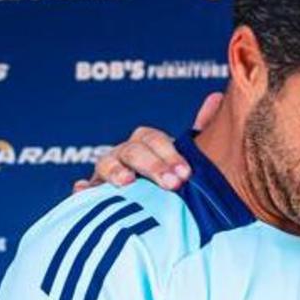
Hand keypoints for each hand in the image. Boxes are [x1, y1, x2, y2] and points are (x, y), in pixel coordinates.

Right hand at [72, 91, 223, 192]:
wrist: (149, 204)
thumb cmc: (167, 175)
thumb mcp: (183, 154)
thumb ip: (199, 129)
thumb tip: (217, 96)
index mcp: (145, 144)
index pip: (154, 140)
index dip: (169, 154)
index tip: (186, 173)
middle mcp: (123, 154)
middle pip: (133, 152)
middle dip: (153, 166)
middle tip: (173, 184)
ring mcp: (105, 172)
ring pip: (106, 165)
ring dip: (116, 171)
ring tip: (127, 181)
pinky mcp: (92, 195)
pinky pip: (83, 191)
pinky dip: (82, 189)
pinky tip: (82, 190)